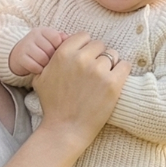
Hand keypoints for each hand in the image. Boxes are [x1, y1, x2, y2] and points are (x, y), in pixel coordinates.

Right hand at [8, 27, 65, 76]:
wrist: (18, 55)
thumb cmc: (40, 50)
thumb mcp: (50, 42)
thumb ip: (61, 40)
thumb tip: (73, 39)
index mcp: (43, 31)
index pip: (56, 38)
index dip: (59, 49)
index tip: (58, 54)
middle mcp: (33, 36)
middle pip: (50, 49)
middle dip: (53, 59)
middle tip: (52, 62)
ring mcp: (25, 46)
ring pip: (43, 58)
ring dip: (46, 65)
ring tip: (46, 66)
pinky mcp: (20, 57)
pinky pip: (34, 66)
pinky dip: (38, 70)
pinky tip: (39, 70)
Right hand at [32, 33, 129, 149]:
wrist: (65, 129)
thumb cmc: (52, 105)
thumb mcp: (41, 78)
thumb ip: (50, 60)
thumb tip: (57, 48)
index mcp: (63, 54)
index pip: (83, 36)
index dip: (85, 47)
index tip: (86, 58)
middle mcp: (81, 59)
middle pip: (99, 45)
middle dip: (98, 55)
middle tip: (95, 71)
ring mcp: (98, 71)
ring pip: (113, 55)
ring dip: (110, 64)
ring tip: (103, 78)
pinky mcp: (113, 83)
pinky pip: (125, 66)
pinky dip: (122, 71)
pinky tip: (115, 80)